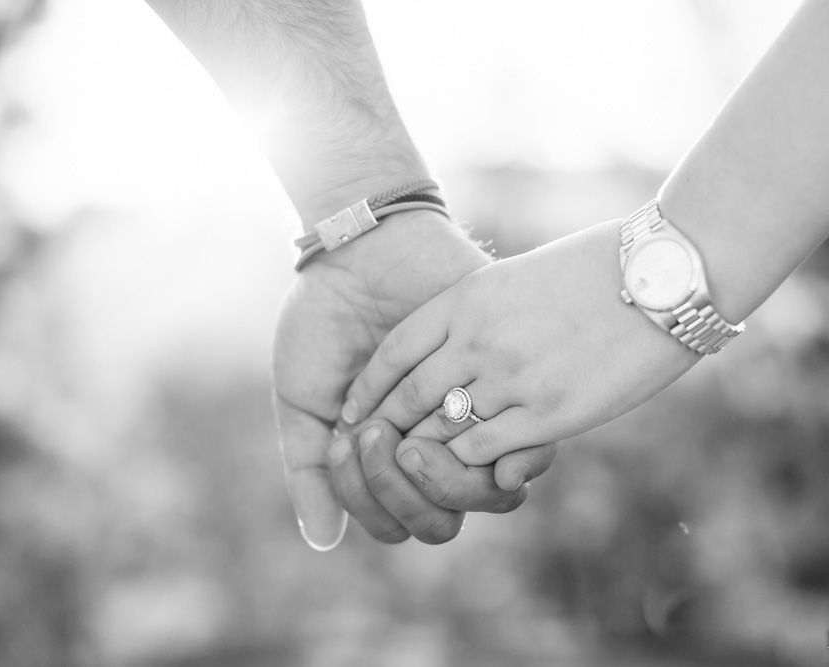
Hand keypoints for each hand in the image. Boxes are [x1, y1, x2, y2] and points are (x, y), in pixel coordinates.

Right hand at [273, 207, 557, 548]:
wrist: (360, 254)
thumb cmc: (325, 325)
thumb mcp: (303, 403)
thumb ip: (311, 473)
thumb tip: (324, 542)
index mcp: (394, 458)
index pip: (399, 523)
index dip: (369, 504)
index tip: (341, 446)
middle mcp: (441, 450)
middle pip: (443, 522)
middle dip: (397, 493)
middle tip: (372, 436)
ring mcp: (479, 422)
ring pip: (485, 497)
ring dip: (436, 479)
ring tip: (402, 434)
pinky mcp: (513, 387)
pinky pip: (524, 450)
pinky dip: (488, 457)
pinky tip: (449, 429)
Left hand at [341, 219, 700, 467]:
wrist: (663, 274)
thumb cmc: (602, 265)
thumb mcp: (524, 276)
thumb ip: (485, 312)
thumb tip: (465, 344)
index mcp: (468, 297)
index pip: (395, 351)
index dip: (369, 387)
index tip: (354, 409)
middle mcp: (479, 339)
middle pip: (409, 397)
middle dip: (386, 428)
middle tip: (370, 451)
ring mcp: (512, 379)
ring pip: (442, 432)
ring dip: (423, 455)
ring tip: (410, 470)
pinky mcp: (549, 414)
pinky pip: (486, 451)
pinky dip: (469, 467)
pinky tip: (468, 472)